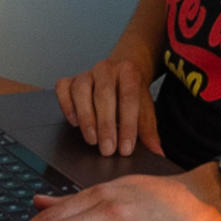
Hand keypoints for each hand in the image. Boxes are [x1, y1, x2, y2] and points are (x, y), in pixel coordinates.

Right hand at [56, 43, 163, 157]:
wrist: (121, 72)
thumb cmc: (132, 94)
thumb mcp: (144, 109)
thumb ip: (149, 130)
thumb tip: (157, 153)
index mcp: (129, 71)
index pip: (129, 97)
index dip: (128, 124)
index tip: (126, 148)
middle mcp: (106, 68)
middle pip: (104, 94)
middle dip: (106, 125)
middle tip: (108, 150)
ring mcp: (86, 73)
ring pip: (81, 90)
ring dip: (86, 118)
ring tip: (93, 141)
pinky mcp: (70, 80)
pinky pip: (63, 89)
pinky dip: (66, 106)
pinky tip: (74, 123)